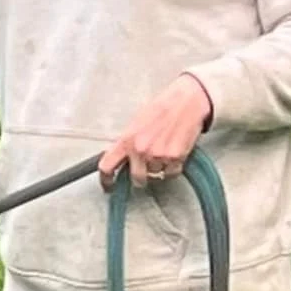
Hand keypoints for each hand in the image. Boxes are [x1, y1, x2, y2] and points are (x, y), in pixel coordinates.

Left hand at [99, 75, 213, 188]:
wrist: (184, 103)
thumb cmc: (160, 110)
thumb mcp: (135, 124)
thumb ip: (127, 143)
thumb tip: (121, 159)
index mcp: (126, 140)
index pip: (107, 166)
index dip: (106, 180)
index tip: (108, 187)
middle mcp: (140, 150)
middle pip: (136, 179)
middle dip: (140, 177)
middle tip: (145, 168)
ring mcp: (158, 156)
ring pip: (155, 176)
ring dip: (158, 169)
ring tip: (162, 150)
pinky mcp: (176, 158)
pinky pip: (171, 174)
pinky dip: (172, 168)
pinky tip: (173, 154)